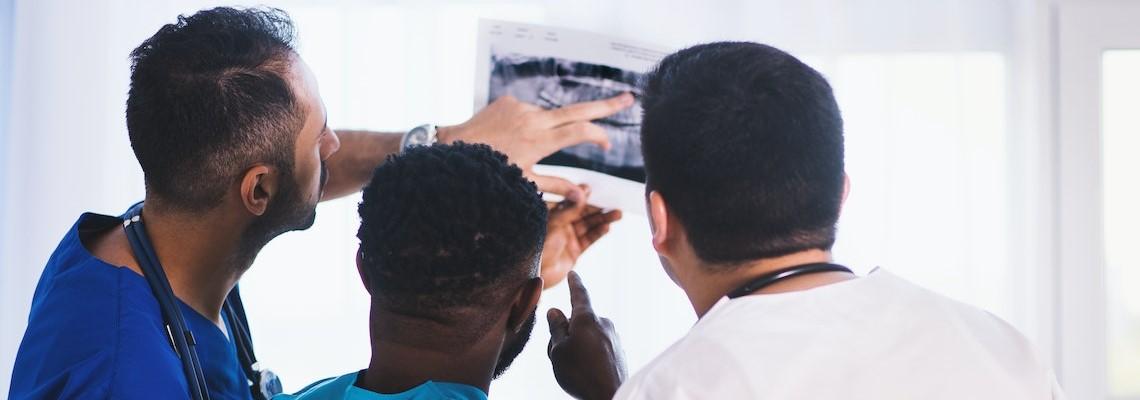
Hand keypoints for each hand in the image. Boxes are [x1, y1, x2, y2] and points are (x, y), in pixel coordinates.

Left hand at [438, 93, 634, 201]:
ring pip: (549, 116)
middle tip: (629, 99)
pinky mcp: (509, 100)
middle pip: (578, 109)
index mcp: (539, 141)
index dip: (598, 135)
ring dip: (549, 129)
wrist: (453, 148)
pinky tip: (510, 139)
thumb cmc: (488, 172)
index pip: (580, 131)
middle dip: (606, 105)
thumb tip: (584, 197)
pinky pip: (529, 112)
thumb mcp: (524, 183)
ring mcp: (521, 107)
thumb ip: (556, 186)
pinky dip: (530, 124)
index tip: (607, 144)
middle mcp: (533, 119)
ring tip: (520, 149)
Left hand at [541, 186, 622, 288]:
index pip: (569, 202)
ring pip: (589, 225)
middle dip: (597, 208)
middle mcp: (560, 225)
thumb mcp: (553, 224)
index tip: (591, 189)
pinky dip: (598, 233)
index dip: (580, 195)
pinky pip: (589, 239)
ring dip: (603, 219)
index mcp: (551, 215)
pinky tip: (607, 227)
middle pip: (582, 213)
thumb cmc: (536, 247)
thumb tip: (583, 192)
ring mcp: (568, 238)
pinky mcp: (574, 251)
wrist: (534, 275)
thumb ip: (569, 209)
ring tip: (618, 214)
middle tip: (612, 202)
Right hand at [548, 272, 626, 399]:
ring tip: (573, 368)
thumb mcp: (558, 350)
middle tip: (558, 353)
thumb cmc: (580, 373)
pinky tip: (588, 373)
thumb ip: (556, 328)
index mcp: (587, 319)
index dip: (574, 284)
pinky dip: (591, 356)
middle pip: (580, 321)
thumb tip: (556, 311)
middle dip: (568, 333)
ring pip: (589, 336)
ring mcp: (614, 338)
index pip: (579, 294)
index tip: (574, 274)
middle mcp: (604, 324)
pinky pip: (599, 348)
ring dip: (579, 346)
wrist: (609, 396)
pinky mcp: (619, 352)